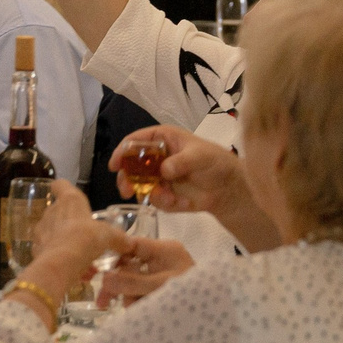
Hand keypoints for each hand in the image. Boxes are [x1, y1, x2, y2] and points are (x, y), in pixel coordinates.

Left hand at [33, 180, 118, 263]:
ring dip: (64, 242)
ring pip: (52, 233)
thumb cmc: (86, 238)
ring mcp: (41, 230)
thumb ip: (118, 238)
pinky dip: (60, 259)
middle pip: (57, 211)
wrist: (62, 262)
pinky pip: (49, 252)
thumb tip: (130, 243)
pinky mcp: (36, 249)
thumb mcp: (109, 236)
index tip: (68, 195)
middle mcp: (51, 211)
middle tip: (83, 235)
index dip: (63, 188)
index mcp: (69, 200)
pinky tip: (73, 270)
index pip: (60, 185)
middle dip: (68, 222)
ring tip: (80, 257)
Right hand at [95, 235, 192, 305]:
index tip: (97, 271)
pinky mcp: (165, 288)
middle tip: (104, 302)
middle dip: (119, 284)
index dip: (114, 255)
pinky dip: (138, 301)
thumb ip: (131, 283)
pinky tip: (137, 312)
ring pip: (135, 280)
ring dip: (129, 296)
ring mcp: (164, 273)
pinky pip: (144, 291)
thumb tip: (104, 279)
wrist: (218, 313)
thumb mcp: (160, 287)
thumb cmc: (192, 294)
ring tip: (131, 311)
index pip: (132, 244)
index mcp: (165, 249)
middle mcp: (163, 258)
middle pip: (131, 265)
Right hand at [110, 125, 248, 217]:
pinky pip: (156, 201)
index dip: (122, 151)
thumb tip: (164, 170)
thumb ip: (182, 161)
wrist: (228, 188)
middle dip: (126, 179)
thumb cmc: (215, 162)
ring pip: (139, 186)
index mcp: (162, 139)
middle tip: (126, 190)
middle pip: (130, 165)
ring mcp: (158, 177)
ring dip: (150, 194)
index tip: (114, 165)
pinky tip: (183, 202)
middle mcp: (156, 157)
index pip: (135, 141)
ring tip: (168, 198)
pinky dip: (167, 203)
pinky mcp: (164, 194)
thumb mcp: (201, 156)